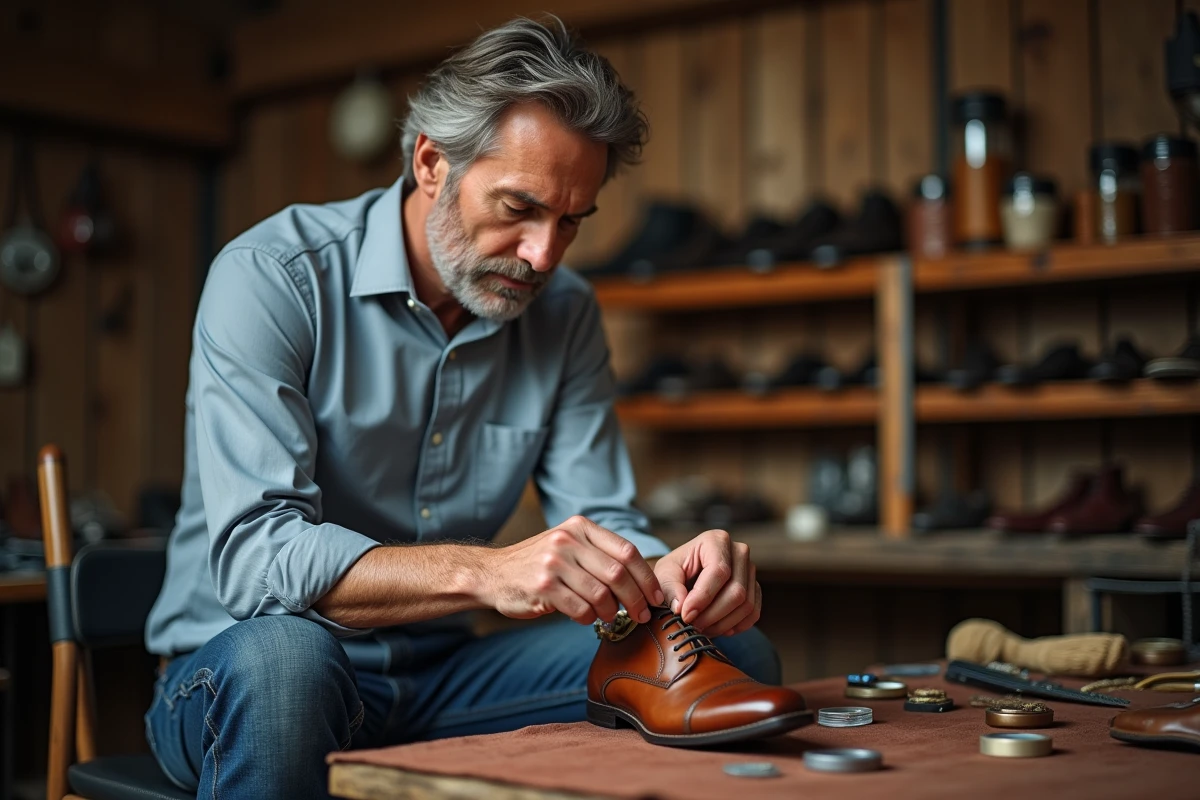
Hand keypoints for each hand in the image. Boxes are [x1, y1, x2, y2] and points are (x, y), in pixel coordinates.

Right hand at [484, 516, 664, 625]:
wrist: (492, 573)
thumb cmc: (538, 563)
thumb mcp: (568, 544)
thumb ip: (599, 554)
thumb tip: (642, 581)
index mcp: (580, 527)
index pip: (627, 551)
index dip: (647, 577)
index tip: (655, 596)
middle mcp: (568, 540)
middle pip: (618, 574)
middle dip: (636, 599)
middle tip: (642, 615)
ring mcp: (554, 562)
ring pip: (601, 594)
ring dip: (612, 612)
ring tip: (611, 617)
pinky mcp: (543, 586)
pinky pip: (580, 609)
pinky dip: (589, 619)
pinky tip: (585, 618)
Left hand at [654, 529, 759, 637]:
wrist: (687, 574)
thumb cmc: (676, 570)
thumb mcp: (665, 573)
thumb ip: (669, 587)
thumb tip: (681, 607)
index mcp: (716, 540)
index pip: (719, 571)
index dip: (703, 597)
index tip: (686, 615)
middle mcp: (739, 552)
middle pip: (737, 591)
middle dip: (712, 615)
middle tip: (692, 626)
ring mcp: (750, 571)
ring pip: (746, 605)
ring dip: (722, 624)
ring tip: (701, 628)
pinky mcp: (755, 588)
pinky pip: (753, 613)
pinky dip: (735, 626)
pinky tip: (717, 628)